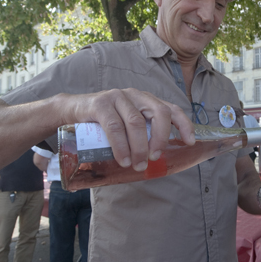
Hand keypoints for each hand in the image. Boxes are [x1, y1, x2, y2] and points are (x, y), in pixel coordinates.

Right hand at [57, 88, 194, 171]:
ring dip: (139, 147)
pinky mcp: (100, 104)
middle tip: (154, 158)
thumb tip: (155, 163)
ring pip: (136, 122)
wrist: (70, 111)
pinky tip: (123, 159)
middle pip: (158, 113)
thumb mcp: (126, 126)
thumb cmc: (103, 123)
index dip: (184, 124)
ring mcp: (117, 97)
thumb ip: (140, 136)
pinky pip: (114, 126)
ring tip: (137, 165)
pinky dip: (120, 145)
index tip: (190, 142)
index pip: (171, 109)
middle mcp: (135, 96)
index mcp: (146, 101)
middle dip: (160, 138)